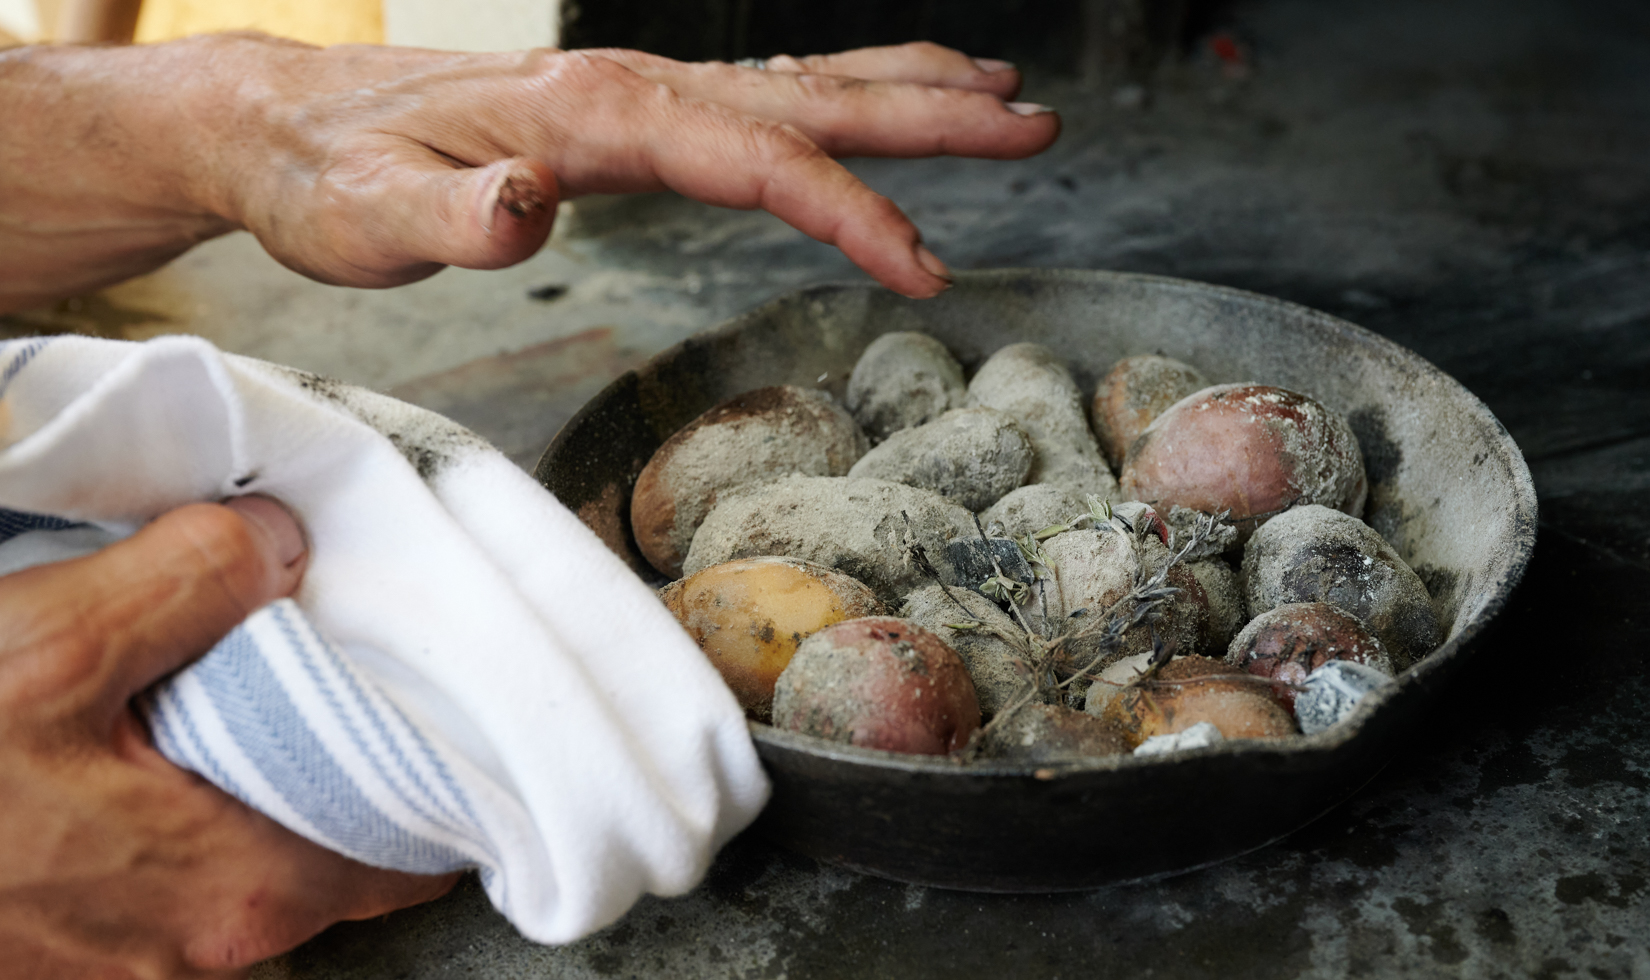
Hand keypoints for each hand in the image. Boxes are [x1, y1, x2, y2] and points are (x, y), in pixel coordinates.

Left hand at [0, 37, 1057, 310]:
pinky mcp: (631, 112)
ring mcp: (639, 92)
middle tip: (1034, 126)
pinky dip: (837, 96)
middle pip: (809, 98)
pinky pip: (760, 96)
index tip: (923, 265)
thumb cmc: (329, 180)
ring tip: (999, 96)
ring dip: (904, 92)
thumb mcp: (367, 218)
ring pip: (798, 83)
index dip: (846, 212)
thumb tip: (523, 212)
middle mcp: (634, 87)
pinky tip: (872, 103)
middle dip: (929, 118)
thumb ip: (449, 218)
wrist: (290, 123)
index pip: (752, 160)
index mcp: (595, 112)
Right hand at [0, 497, 456, 977]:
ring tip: (296, 680)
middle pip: (351, 856)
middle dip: (380, 763)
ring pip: (273, 863)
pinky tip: (195, 728)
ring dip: (296, 779)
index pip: (414, 845)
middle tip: (383, 665)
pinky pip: (196, 871)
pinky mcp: (83, 945)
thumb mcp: (49, 637)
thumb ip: (192, 579)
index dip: (449, 765)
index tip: (458, 690)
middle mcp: (208, 949)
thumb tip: (284, 543)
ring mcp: (141, 961)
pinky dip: (221, 802)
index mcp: (237, 891)